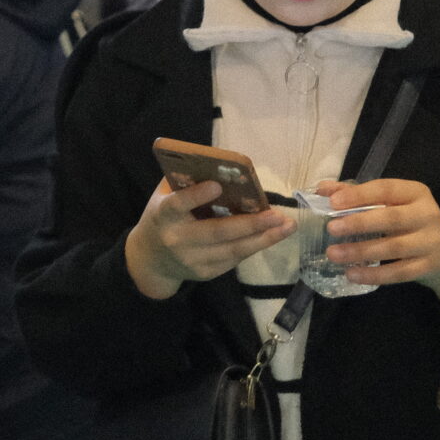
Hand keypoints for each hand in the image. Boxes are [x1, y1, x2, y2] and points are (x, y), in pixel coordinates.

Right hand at [123, 180, 293, 300]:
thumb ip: (184, 183)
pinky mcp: (206, 273)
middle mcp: (178, 240)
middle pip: (217, 231)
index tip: (217, 184)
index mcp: (163, 215)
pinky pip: (235, 258)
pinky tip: (272, 235)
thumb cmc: (163, 218)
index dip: (197, 195)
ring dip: (264, 238)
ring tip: (287, 226)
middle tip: (277, 214)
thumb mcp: (163, 197)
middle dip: (250, 223)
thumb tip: (218, 165)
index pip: (178, 204)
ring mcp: (193, 260)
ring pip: (233, 249)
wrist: (152, 260)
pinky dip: (255, 245)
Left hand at [316, 178, 439, 304]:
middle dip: (359, 223)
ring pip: (393, 248)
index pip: (386, 189)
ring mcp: (430, 243)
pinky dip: (374, 275)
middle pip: (391, 219)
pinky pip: (399, 273)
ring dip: (361, 251)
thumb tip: (323, 189)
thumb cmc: (409, 221)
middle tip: (331, 228)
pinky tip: (352, 274)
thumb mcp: (391, 203)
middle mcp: (427, 215)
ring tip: (333, 254)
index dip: (359, 195)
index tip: (333, 202)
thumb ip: (357, 195)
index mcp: (416, 193)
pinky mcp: (428, 267)